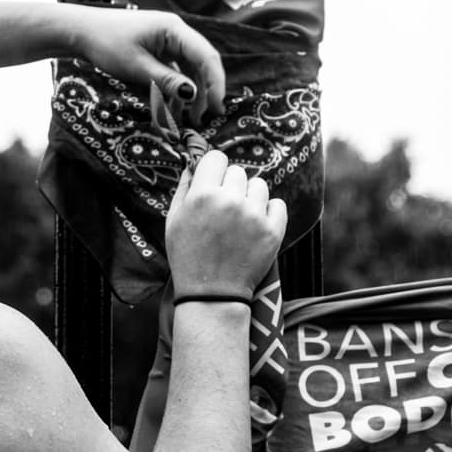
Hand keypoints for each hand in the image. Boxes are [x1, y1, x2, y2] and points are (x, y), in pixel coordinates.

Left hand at [69, 8, 226, 121]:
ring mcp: (168, 40)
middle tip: (205, 117)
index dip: (215, 83)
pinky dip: (175, 88)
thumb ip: (167, 81)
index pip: (206, 56)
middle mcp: (176, 32)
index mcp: (174, 29)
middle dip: (205, 91)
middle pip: (201, 63)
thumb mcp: (137, 67)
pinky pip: (175, 69)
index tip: (216, 107)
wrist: (81, 31)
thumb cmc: (106, 44)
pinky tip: (173, 108)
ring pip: (189, 68)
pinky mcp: (159, 49)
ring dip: (190, 93)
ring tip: (188, 118)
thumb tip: (194, 95)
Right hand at [164, 149, 285, 297]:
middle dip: (230, 185)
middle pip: (237, 171)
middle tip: (224, 207)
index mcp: (203, 195)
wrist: (211, 294)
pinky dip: (269, 211)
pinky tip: (255, 224)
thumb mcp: (173, 219)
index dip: (214, 169)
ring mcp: (253, 216)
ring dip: (250, 197)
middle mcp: (230, 201)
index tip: (213, 181)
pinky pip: (277, 204)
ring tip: (240, 218)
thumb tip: (193, 163)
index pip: (217, 157)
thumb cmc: (188, 255)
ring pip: (259, 185)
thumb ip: (183, 187)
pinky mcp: (273, 231)